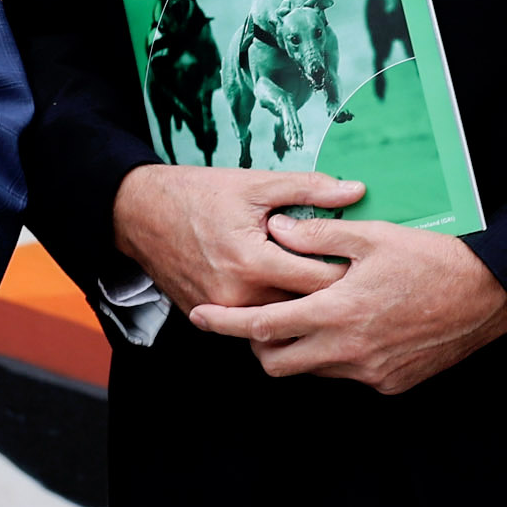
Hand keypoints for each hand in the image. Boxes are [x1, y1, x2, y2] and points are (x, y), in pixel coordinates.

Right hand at [111, 163, 362, 315]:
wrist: (138, 213)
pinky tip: (290, 295)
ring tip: (330, 292)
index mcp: (252, 262)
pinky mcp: (209, 318)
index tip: (368, 264)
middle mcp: (237, 296)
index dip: (351, 273)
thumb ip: (308, 189)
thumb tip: (356, 190)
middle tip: (360, 281)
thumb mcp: (255, 183)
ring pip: (280, 320)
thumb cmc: (197, 193)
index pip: (320, 281)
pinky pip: (253, 322)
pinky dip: (274, 309)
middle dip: (333, 295)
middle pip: (304, 308)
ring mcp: (221, 312)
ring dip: (303, 306)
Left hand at [187, 215, 506, 394]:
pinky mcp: (391, 385)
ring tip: (317, 311)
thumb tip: (275, 229)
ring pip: (312, 369)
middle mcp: (349, 351)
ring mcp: (370, 374)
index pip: (263, 326)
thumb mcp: (373, 235)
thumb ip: (318, 235)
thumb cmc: (433, 259)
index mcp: (337, 312)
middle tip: (263, 315)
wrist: (490, 296)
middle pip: (277, 363)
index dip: (225, 323)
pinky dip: (338, 354)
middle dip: (259, 344)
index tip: (200, 316)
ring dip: (302, 347)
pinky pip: (347, 374)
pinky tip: (357, 324)